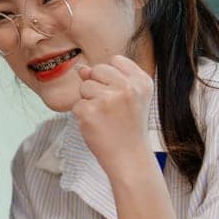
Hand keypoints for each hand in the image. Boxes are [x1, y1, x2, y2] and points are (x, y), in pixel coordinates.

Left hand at [71, 55, 155, 174]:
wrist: (129, 157)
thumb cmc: (128, 127)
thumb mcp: (128, 99)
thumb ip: (107, 79)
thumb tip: (80, 69)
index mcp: (141, 81)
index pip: (115, 60)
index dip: (110, 76)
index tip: (118, 94)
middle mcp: (127, 87)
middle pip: (97, 69)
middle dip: (97, 86)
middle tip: (111, 109)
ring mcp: (107, 99)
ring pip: (84, 86)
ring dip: (88, 101)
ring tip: (104, 117)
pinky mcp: (89, 111)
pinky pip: (76, 105)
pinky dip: (82, 116)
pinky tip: (97, 126)